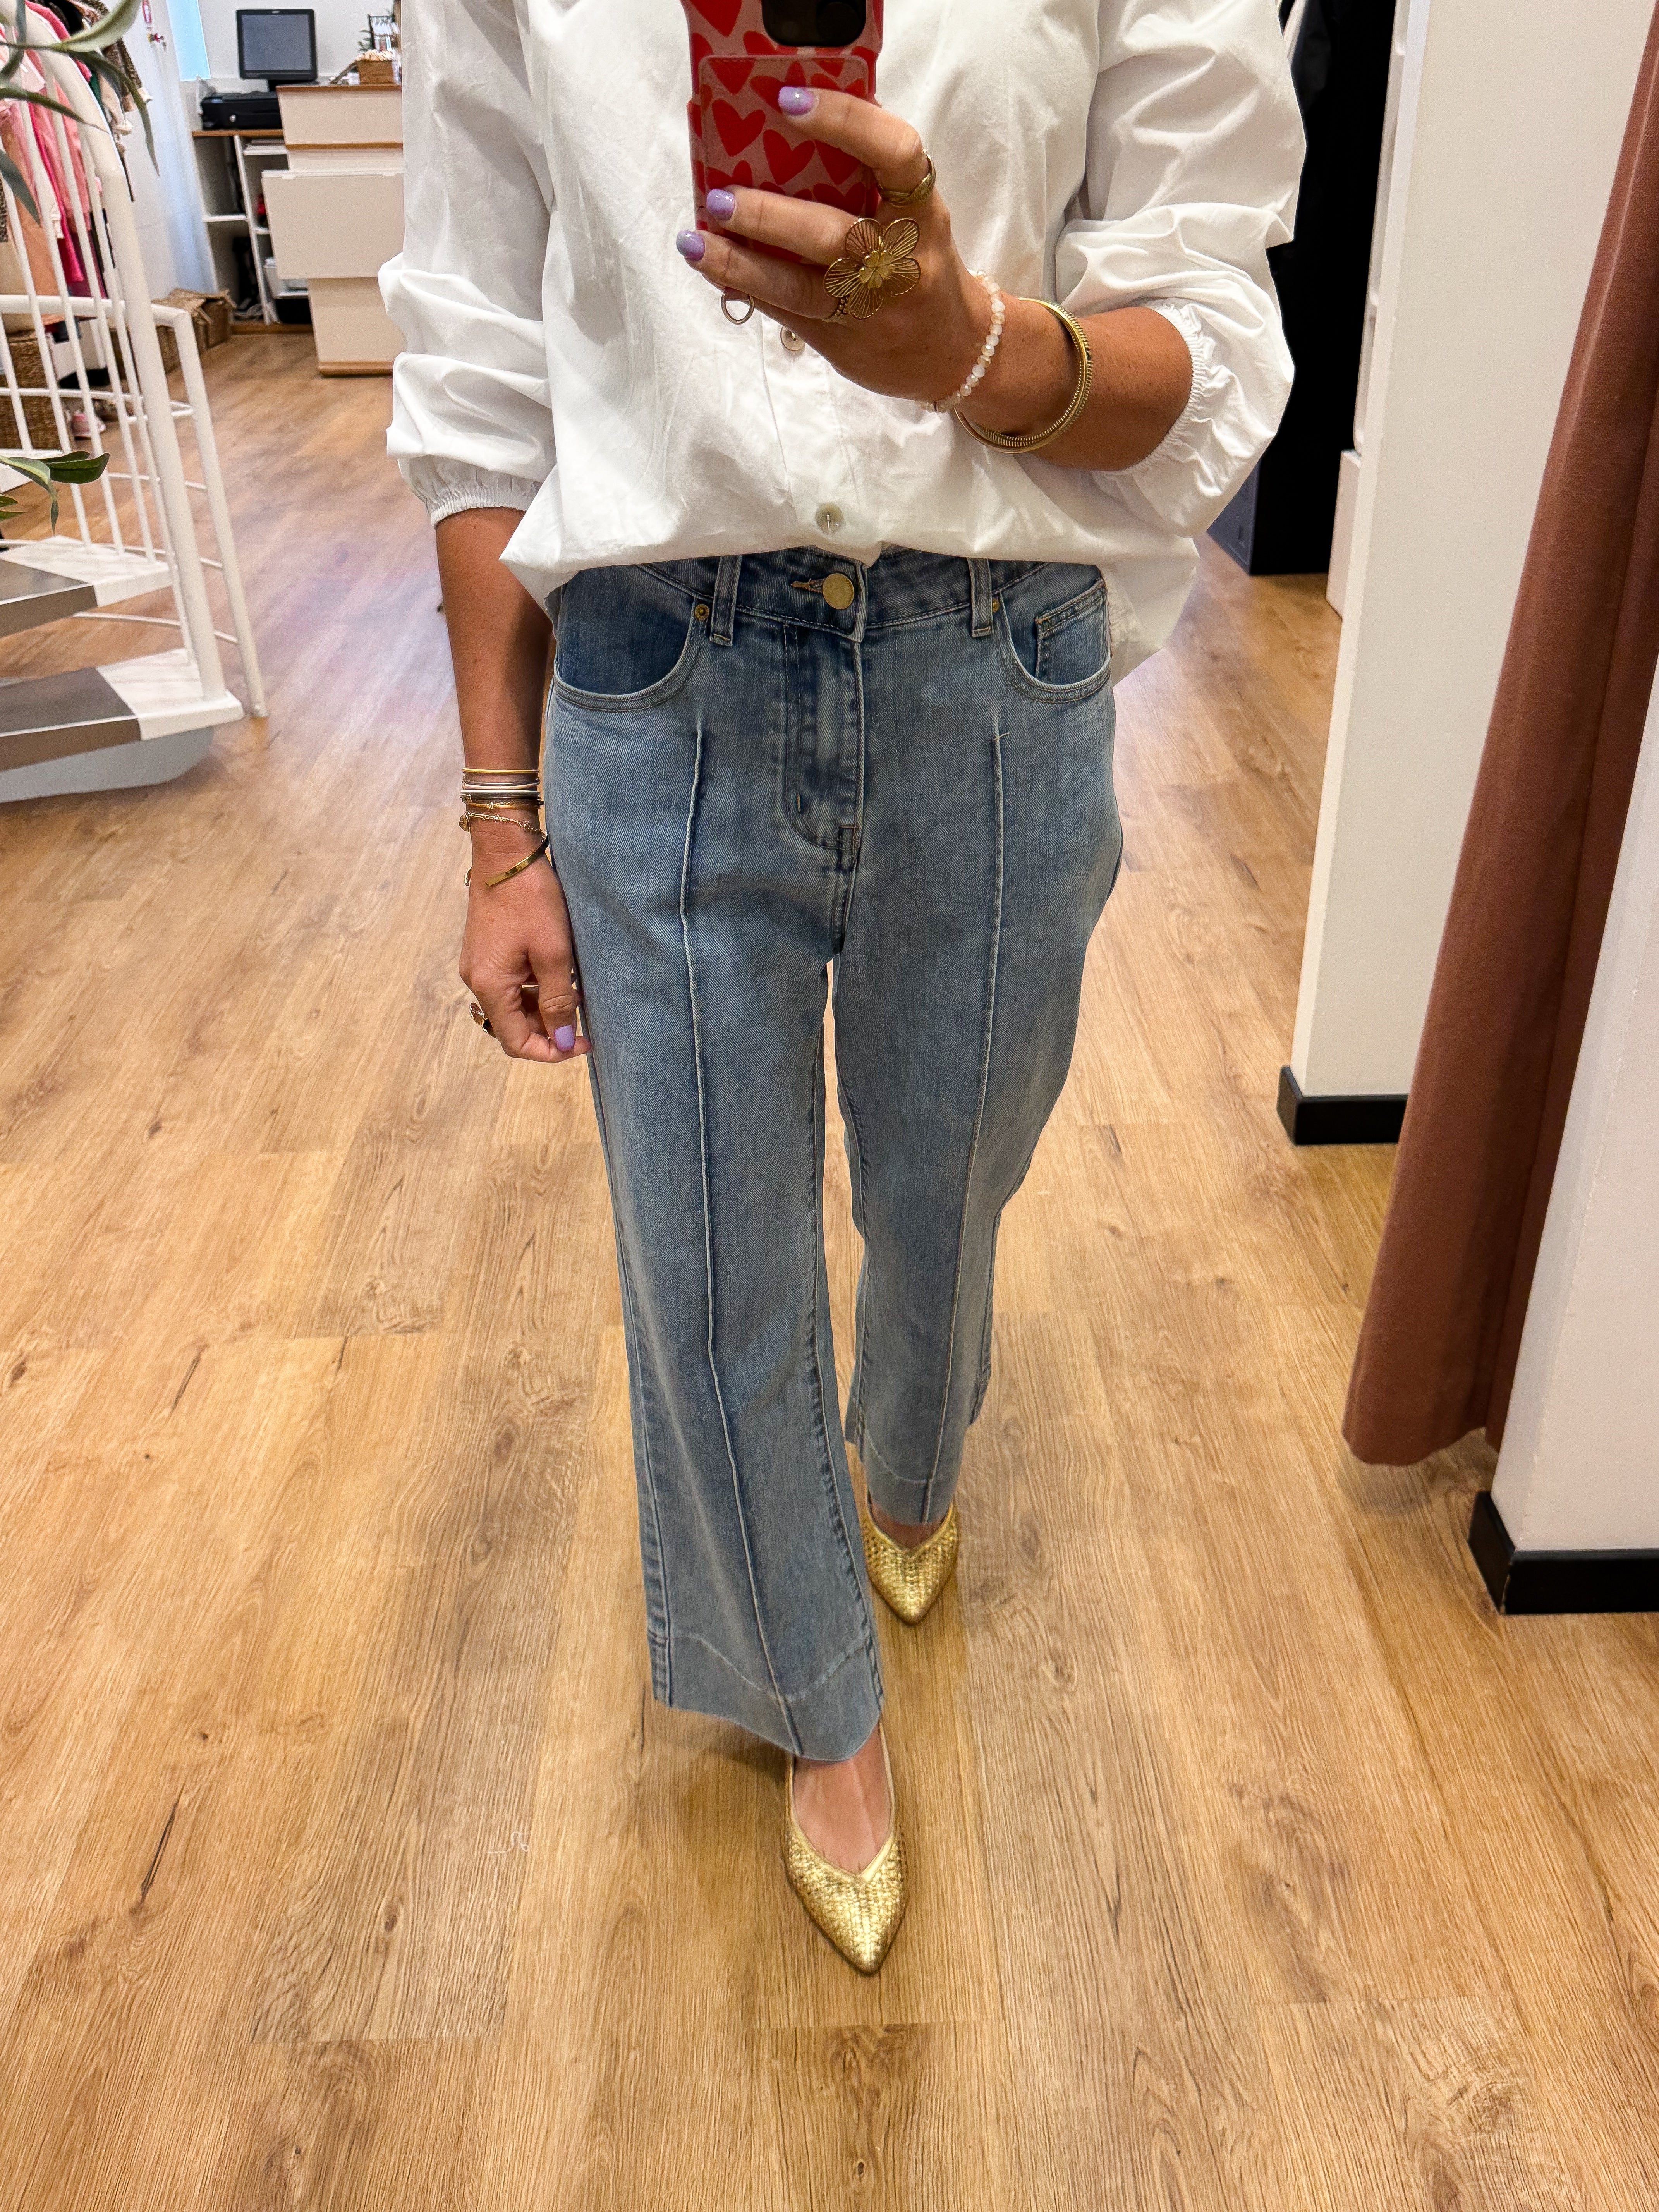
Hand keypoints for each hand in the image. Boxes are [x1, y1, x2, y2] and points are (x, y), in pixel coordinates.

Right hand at [459, 838, 589, 1064]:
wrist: (505, 852)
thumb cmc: (531, 899)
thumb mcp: (554, 953)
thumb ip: (558, 1000)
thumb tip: (563, 1040)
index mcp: (490, 985)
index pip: (515, 1042)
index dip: (549, 1051)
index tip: (581, 1043)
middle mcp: (477, 979)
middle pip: (513, 1025)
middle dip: (548, 1028)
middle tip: (584, 1019)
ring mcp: (479, 964)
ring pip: (513, 1004)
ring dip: (543, 1007)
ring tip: (575, 991)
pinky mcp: (486, 950)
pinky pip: (510, 983)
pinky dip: (534, 987)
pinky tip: (558, 973)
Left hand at [673, 87, 1196, 469]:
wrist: (978, 369)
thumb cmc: (939, 280)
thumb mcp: (926, 224)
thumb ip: (879, 185)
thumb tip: (808, 117)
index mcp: (933, 227)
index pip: (897, 163)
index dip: (847, 129)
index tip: (796, 100)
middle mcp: (905, 272)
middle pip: (839, 236)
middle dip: (779, 213)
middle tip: (723, 185)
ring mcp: (875, 320)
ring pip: (802, 285)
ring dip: (743, 257)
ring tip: (696, 229)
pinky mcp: (848, 351)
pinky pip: (790, 318)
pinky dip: (746, 288)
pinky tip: (710, 264)